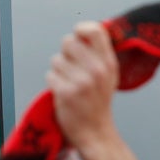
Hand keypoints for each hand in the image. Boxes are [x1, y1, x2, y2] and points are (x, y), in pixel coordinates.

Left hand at [46, 22, 119, 148]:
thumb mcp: (109, 74)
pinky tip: (63, 90)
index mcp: (109, 62)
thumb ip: (100, 54)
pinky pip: (50, 75)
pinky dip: (53, 82)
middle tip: (72, 64)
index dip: (82, 29)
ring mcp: (81, 81)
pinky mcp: (65, 92)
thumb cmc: (99, 100)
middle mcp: (97, 69)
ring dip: (58, 69)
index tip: (79, 37)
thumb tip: (85, 31)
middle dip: (66, 51)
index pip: (95, 30)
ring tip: (69, 80)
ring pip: (56, 59)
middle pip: (68, 41)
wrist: (94, 130)